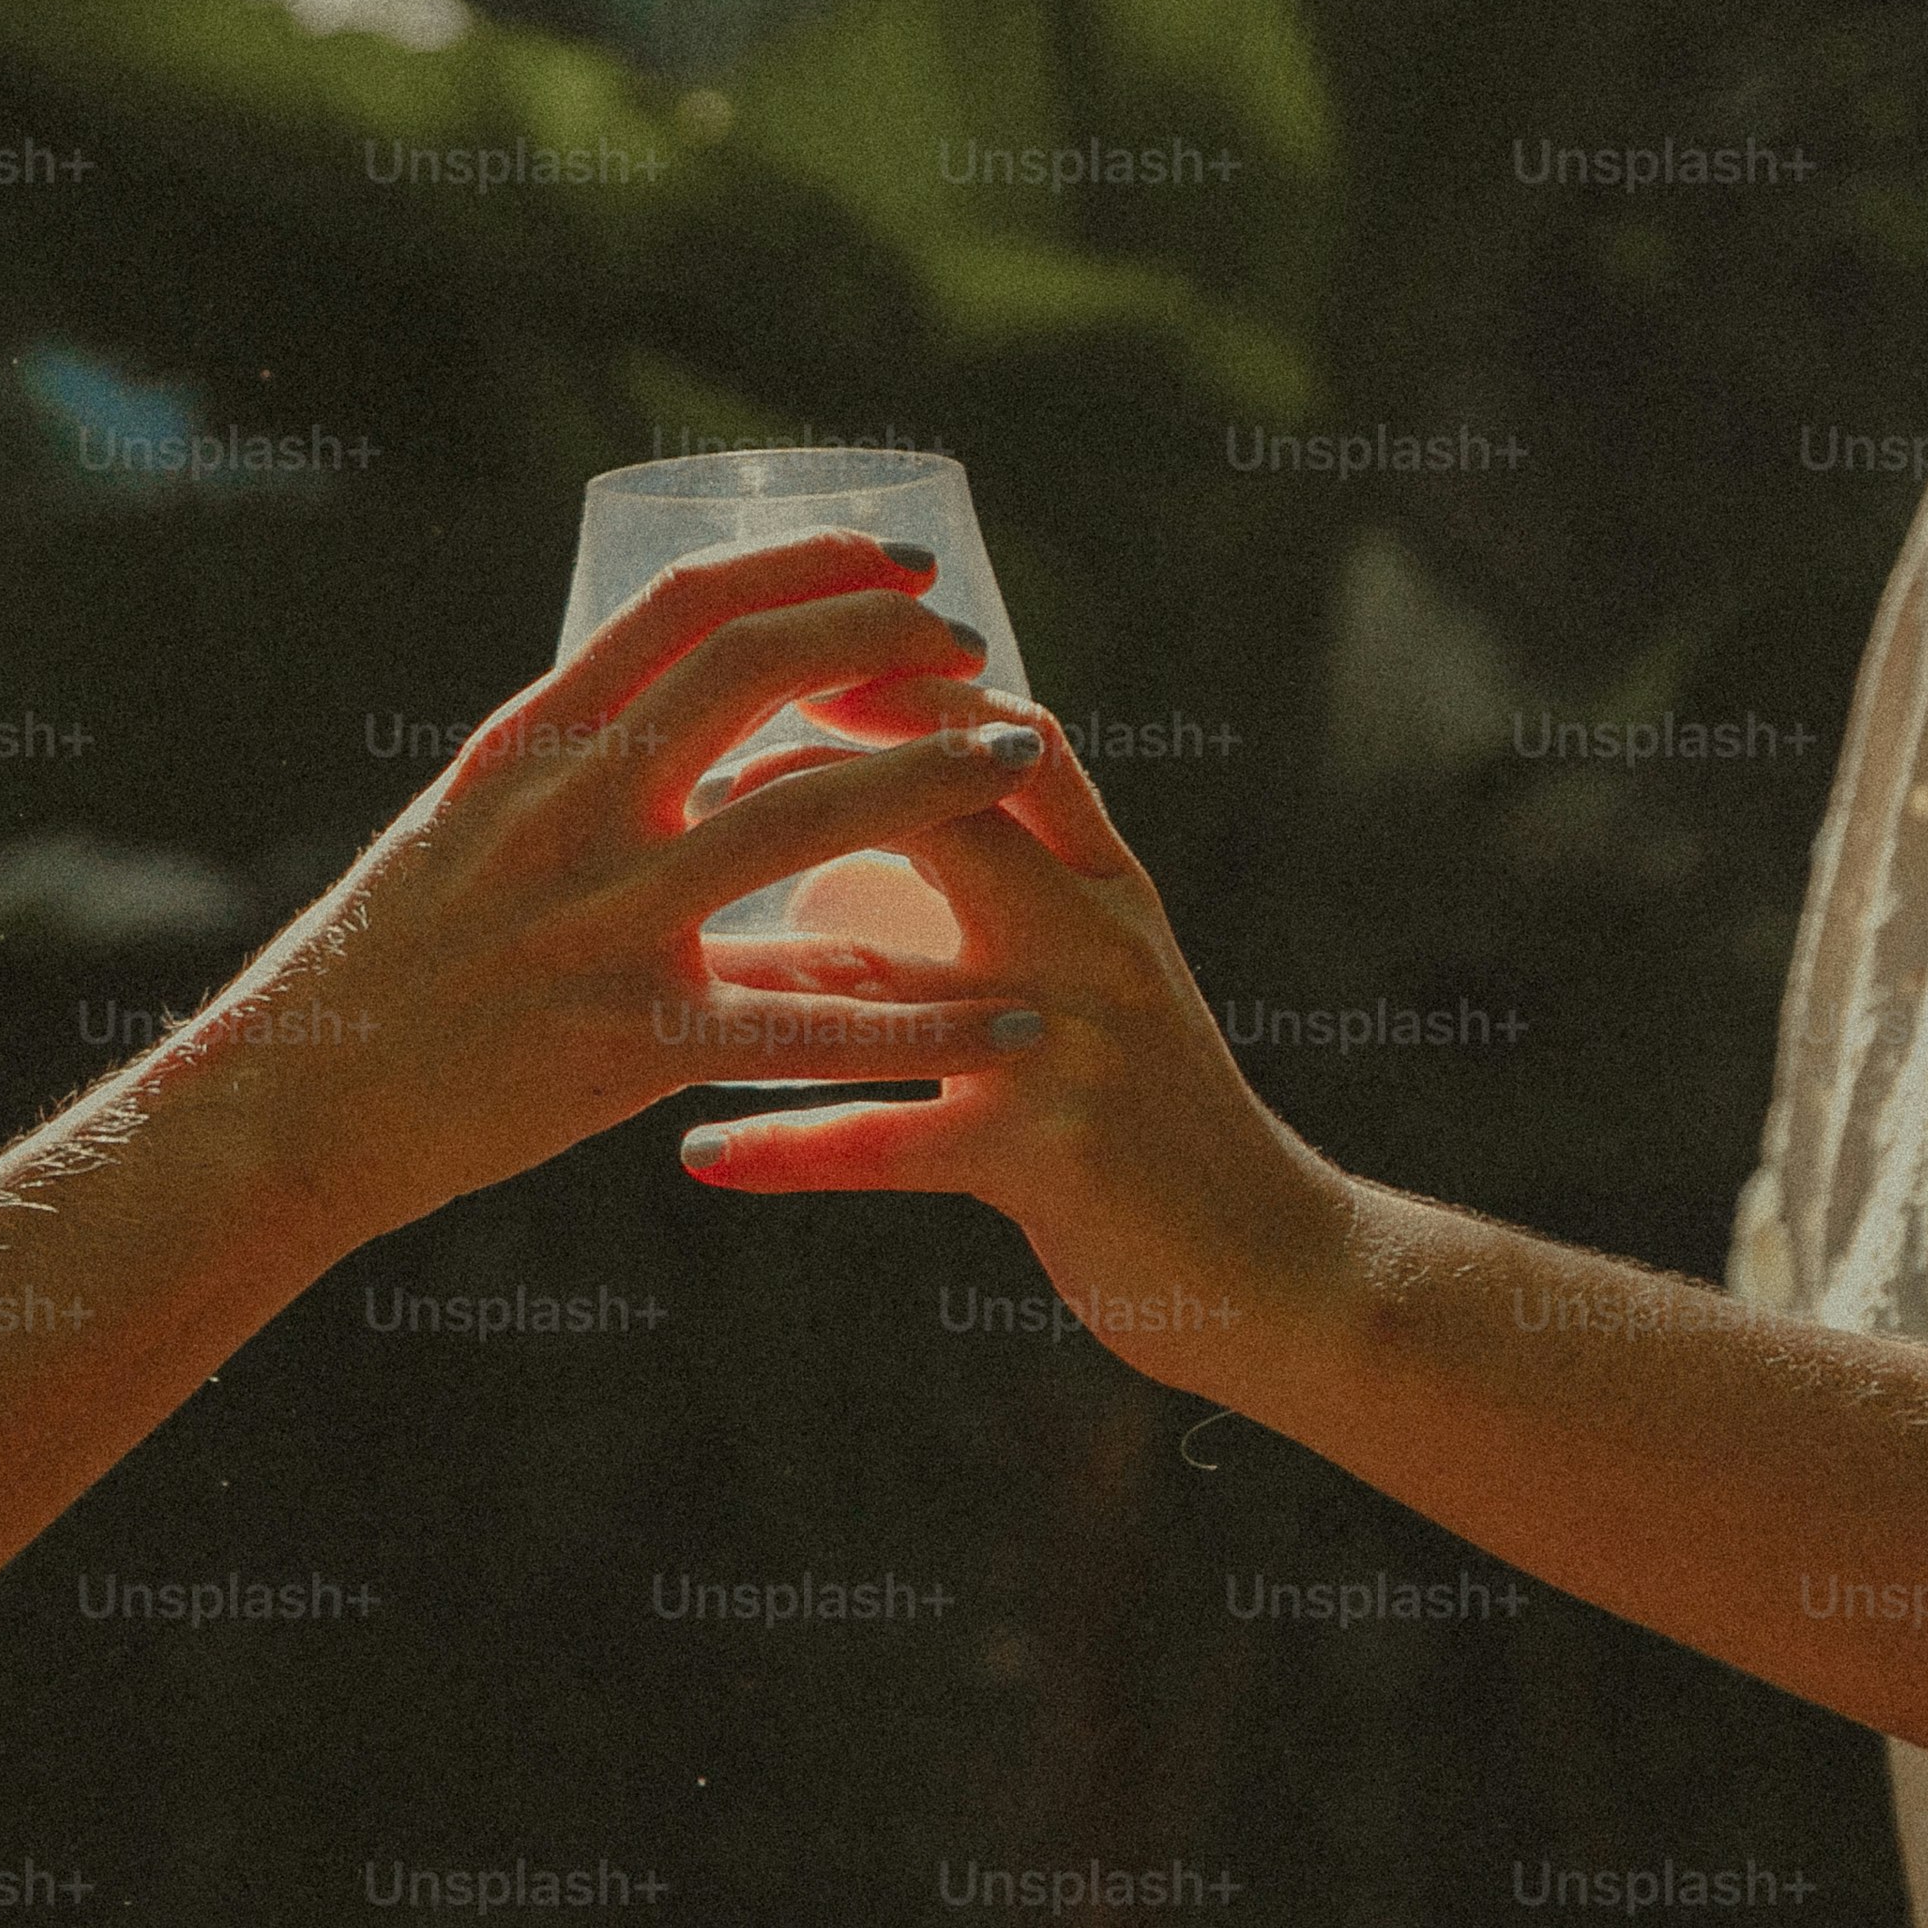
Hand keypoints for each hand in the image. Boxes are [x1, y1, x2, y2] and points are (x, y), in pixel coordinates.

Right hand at [157, 529, 1061, 1241]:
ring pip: (801, 815)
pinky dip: (921, 1018)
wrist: (292, 1104)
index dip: (808, 565)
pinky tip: (1016, 1015)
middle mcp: (563, 810)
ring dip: (934, 780)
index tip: (899, 566)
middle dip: (885, 644)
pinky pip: (802, 1022)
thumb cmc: (382, 967)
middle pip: (755, 673)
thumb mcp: (464, 828)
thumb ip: (572, 771)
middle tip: (977, 655)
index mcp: (527, 742)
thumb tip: (685, 714)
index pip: (683, 606)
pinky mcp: (623, 1043)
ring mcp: (594, 922)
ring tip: (1025, 761)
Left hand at [669, 690, 1346, 1389]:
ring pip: (890, 985)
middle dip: (817, 785)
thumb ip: (981, 909)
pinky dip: (788, 1150)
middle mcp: (1098, 944)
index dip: (902, 692)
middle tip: (697, 784)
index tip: (790, 662)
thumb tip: (825, 862)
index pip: (1010, 743)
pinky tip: (698, 1156)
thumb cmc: (1158, 1116)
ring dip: (759, 976)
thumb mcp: (1095, 983)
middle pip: (955, 815)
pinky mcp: (1047, 1157)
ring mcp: (1073, 1047)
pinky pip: (888, 1144)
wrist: (1279, 1265)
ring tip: (648, 963)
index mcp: (1109, 887)